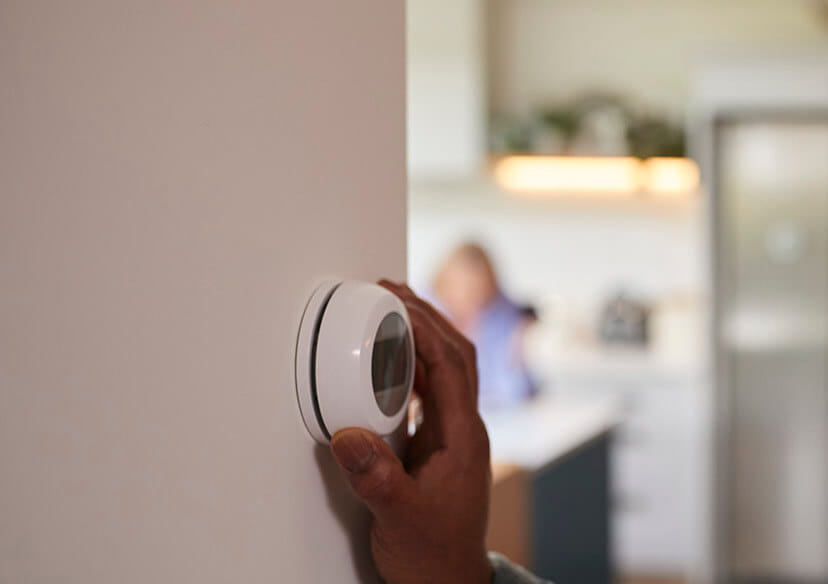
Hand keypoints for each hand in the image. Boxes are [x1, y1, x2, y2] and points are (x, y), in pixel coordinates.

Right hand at [328, 279, 492, 583]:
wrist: (447, 583)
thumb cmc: (432, 554)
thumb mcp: (398, 516)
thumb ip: (374, 477)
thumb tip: (348, 434)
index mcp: (463, 437)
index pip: (452, 366)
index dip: (426, 328)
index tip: (395, 300)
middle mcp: (463, 430)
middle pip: (455, 357)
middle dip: (427, 318)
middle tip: (391, 289)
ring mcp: (453, 437)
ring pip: (444, 372)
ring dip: (420, 338)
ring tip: (388, 312)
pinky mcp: (437, 447)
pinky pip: (428, 394)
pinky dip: (410, 369)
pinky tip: (387, 363)